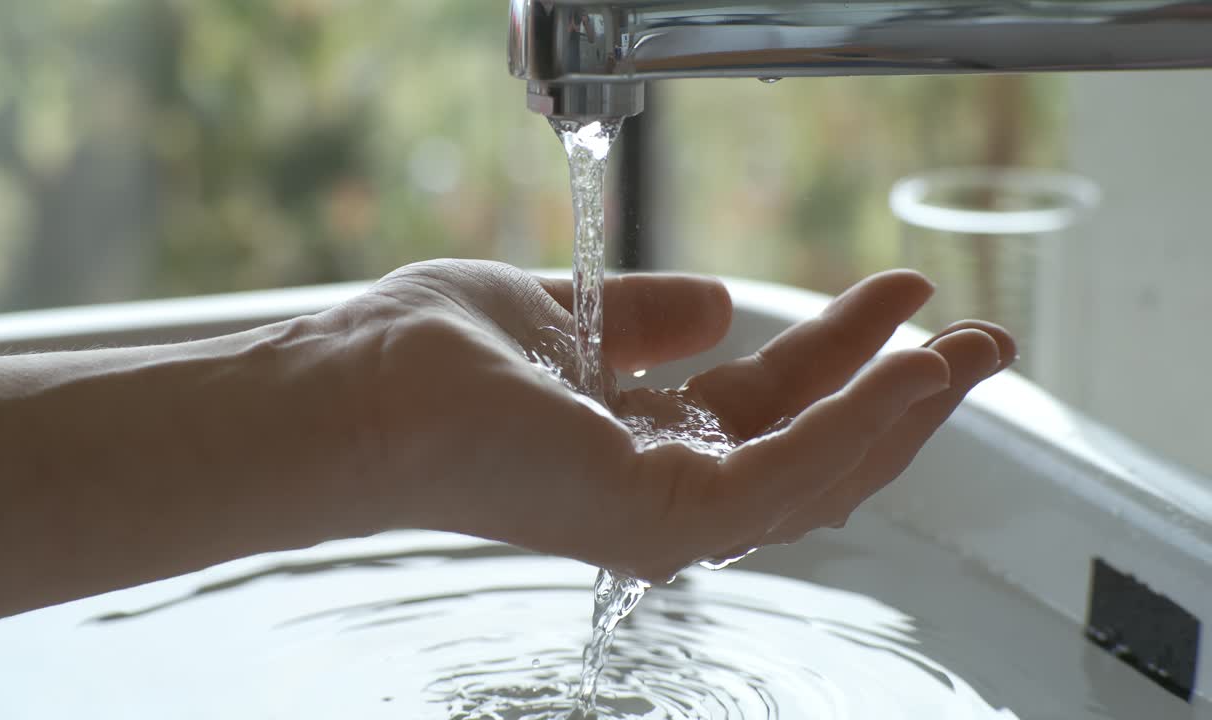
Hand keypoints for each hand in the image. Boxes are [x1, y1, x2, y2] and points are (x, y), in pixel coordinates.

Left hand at [352, 259, 1013, 582]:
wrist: (359, 392)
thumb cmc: (428, 357)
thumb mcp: (564, 318)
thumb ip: (643, 321)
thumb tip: (714, 303)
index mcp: (638, 441)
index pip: (766, 405)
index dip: (841, 352)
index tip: (897, 297)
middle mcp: (661, 489)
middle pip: (811, 447)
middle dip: (899, 393)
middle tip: (978, 337)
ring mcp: (666, 515)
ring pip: (819, 474)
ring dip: (900, 410)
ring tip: (967, 351)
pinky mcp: (664, 518)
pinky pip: (787, 475)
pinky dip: (854, 424)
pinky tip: (906, 374)